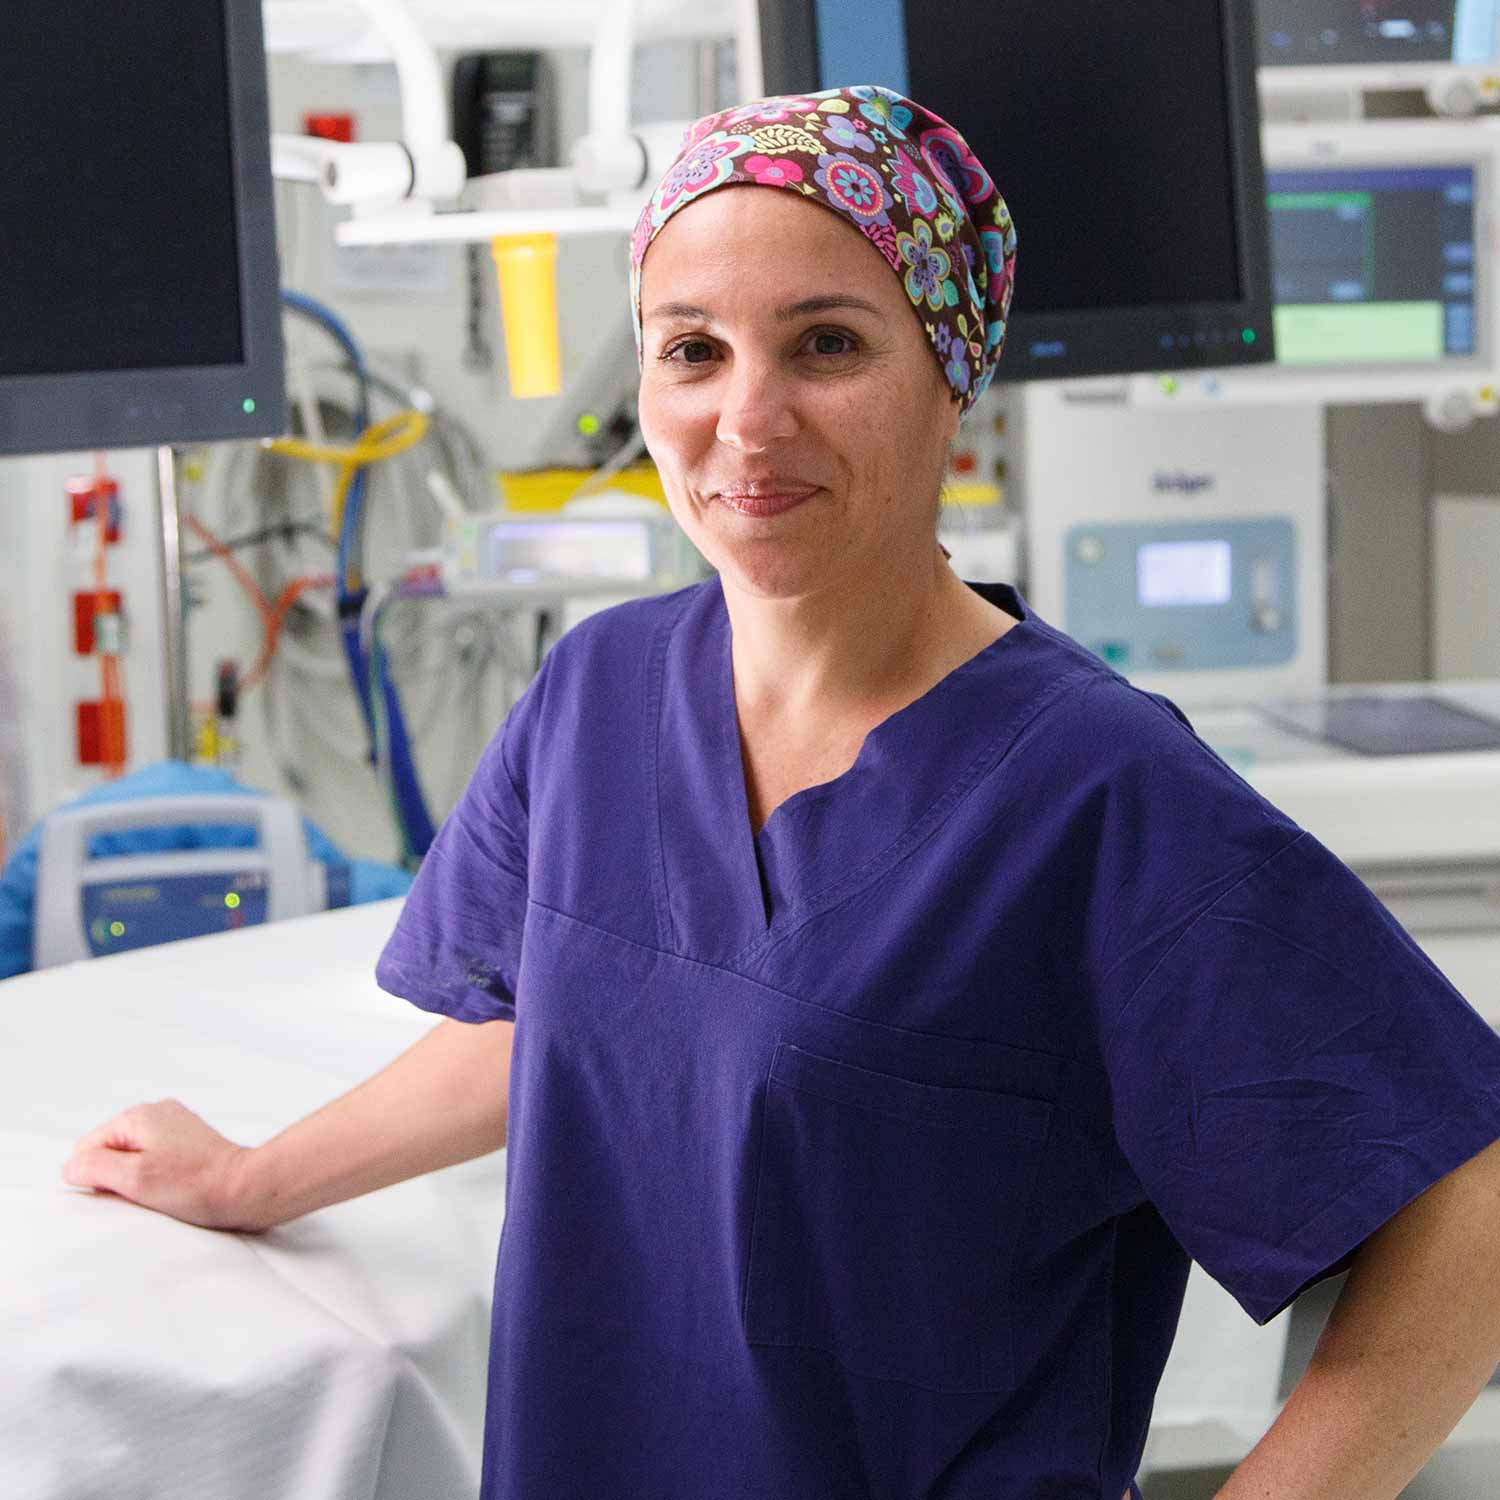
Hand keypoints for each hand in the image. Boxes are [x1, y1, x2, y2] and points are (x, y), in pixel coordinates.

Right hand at [62, 1099, 262, 1231]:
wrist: (247, 1188)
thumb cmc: (195, 1185)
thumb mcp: (133, 1177)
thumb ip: (93, 1168)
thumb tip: (73, 1166)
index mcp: (139, 1115)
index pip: (88, 1148)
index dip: (98, 1177)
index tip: (127, 1188)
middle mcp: (158, 1113)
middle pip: (110, 1152)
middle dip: (119, 1178)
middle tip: (147, 1192)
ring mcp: (176, 1127)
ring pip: (133, 1160)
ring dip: (139, 1181)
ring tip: (164, 1191)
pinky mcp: (190, 1144)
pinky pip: (156, 1162)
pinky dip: (159, 1179)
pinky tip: (175, 1189)